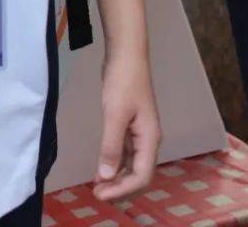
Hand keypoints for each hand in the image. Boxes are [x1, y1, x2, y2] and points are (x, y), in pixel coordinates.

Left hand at [94, 52, 160, 201]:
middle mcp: (149, 138)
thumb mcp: (114, 114)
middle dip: (119, 187)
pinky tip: (101, 167)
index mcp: (150, 138)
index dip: (123, 190)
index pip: (142, 176)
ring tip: (97, 185)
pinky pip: (126, 151)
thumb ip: (111, 146)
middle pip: (139, 174)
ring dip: (116, 176)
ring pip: (132, 164)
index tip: (101, 194)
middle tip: (96, 193)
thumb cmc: (123, 81)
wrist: (127, 53)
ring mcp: (140, 132)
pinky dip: (115, 162)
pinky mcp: (131, 124)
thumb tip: (105, 176)